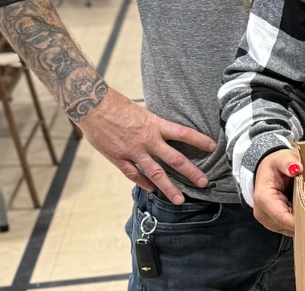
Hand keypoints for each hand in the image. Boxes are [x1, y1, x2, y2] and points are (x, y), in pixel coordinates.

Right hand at [78, 88, 215, 204]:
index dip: (199, 140)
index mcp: (155, 125)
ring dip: (169, 187)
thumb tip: (164, 123)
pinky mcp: (118, 158)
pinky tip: (151, 189)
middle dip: (191, 172)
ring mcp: (133, 151)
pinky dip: (143, 182)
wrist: (92, 106)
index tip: (213, 146)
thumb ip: (153, 121)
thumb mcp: (142, 109)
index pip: (183, 134)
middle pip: (174, 159)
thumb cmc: (117, 104)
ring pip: (155, 173)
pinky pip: (133, 174)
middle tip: (204, 182)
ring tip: (180, 199)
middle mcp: (147, 140)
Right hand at [254, 149, 302, 235]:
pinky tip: (301, 205)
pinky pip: (290, 226)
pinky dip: (299, 218)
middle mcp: (263, 214)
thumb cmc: (274, 165)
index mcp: (264, 199)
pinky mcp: (274, 223)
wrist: (266, 170)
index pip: (284, 218)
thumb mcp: (282, 157)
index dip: (301, 216)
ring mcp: (268, 220)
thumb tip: (296, 168)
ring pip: (291, 228)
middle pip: (289, 224)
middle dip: (304, 213)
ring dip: (302, 216)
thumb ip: (288, 162)